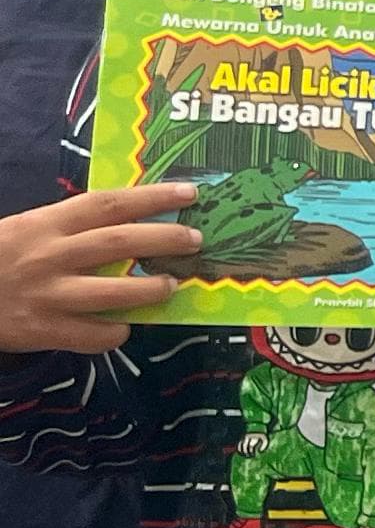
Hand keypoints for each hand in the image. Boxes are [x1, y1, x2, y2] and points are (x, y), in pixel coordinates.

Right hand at [0, 183, 199, 353]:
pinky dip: (115, 332)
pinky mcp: (41, 331)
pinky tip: (124, 327)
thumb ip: (69, 228)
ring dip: (150, 290)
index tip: (189, 193)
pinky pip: (92, 335)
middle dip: (165, 239)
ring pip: (113, 292)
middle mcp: (49, 256)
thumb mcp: (27, 230)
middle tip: (195, 240)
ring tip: (170, 286)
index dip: (153, 196)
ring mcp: (46, 295)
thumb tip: (130, 223)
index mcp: (45, 224)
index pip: (108, 203)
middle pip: (119, 242)